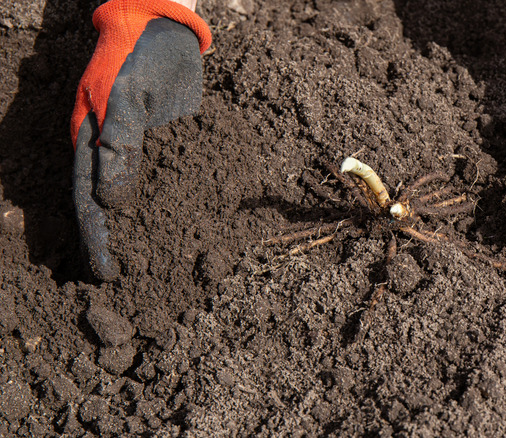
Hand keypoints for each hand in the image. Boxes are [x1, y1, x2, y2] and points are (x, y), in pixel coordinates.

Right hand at [71, 0, 210, 280]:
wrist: (165, 26)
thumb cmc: (139, 57)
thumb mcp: (127, 99)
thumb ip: (121, 148)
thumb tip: (112, 203)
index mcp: (89, 142)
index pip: (88, 203)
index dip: (97, 241)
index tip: (107, 275)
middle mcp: (109, 150)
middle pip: (108, 207)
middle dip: (117, 244)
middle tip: (131, 282)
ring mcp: (136, 147)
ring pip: (136, 198)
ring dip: (142, 230)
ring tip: (156, 264)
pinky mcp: (164, 142)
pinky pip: (164, 179)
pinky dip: (168, 204)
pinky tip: (183, 224)